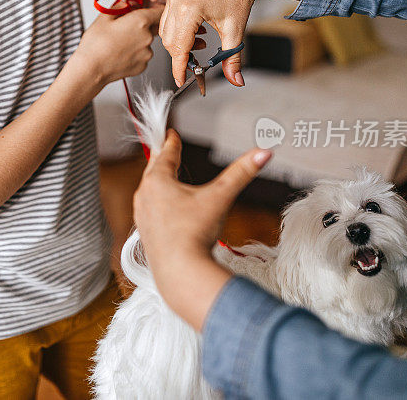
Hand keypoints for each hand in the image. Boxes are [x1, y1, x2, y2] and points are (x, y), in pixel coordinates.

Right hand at [74, 0, 182, 87]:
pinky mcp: (143, 65)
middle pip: (153, 26)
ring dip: (138, 40)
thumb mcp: (105, 16)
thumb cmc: (95, 44)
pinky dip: (135, 53)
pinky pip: (143, 55)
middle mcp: (147, 37)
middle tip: (127, 26)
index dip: (154, 8)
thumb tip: (127, 0)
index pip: (160, 10)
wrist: (90, 70)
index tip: (148, 9)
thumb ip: (121, 5)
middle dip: (144, 24)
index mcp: (140, 21)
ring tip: (120, 43)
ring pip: (147, 41)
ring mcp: (147, 53)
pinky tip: (121, 53)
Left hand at [132, 129, 271, 327]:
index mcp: (158, 181)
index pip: (166, 154)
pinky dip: (156, 201)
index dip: (172, 142)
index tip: (172, 133)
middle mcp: (144, 195)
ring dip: (158, 181)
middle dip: (163, 158)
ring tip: (165, 176)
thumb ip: (242, 173)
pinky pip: (149, 209)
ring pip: (149, 190)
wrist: (179, 272)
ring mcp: (141, 214)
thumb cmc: (196, 233)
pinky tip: (164, 207)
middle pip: (154, 169)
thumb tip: (265, 152)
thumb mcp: (221, 197)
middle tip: (167, 149)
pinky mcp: (144, 232)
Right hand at [159, 0, 261, 86]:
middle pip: (169, 41)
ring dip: (178, 43)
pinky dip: (177, 30)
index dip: (179, 68)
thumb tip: (236, 80)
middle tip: (195, 64)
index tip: (181, 81)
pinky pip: (167, 18)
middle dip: (180, 56)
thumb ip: (232, 58)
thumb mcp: (235, 30)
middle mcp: (176, 0)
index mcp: (189, 9)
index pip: (178, 47)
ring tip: (200, 44)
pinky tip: (195, 31)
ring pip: (165, 30)